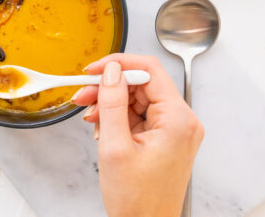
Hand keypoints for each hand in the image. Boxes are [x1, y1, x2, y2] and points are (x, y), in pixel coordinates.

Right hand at [71, 54, 203, 216]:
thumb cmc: (137, 200)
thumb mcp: (115, 147)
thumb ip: (111, 104)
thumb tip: (110, 71)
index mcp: (177, 120)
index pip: (149, 70)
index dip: (118, 64)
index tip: (93, 70)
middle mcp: (181, 121)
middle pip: (142, 84)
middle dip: (109, 86)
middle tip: (83, 95)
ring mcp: (174, 130)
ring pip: (138, 98)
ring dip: (110, 103)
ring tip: (89, 115)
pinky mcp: (165, 138)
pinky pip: (139, 115)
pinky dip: (118, 117)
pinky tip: (102, 127)